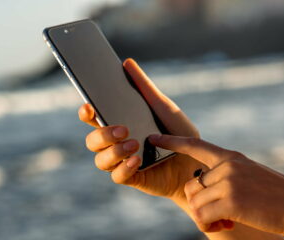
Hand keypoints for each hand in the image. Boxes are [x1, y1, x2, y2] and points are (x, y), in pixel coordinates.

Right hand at [78, 58, 201, 205]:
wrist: (197, 161)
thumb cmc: (179, 133)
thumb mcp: (163, 107)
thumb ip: (144, 87)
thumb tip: (127, 63)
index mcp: (119, 124)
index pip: (94, 119)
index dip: (86, 113)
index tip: (89, 106)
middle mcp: (116, 143)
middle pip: (92, 140)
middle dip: (102, 135)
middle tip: (124, 128)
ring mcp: (122, 161)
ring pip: (100, 160)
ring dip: (114, 152)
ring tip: (135, 144)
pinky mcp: (132, 177)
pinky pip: (117, 176)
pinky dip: (124, 168)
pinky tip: (137, 160)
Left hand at [149, 134, 283, 237]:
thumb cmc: (272, 195)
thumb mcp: (247, 175)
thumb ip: (223, 174)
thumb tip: (198, 183)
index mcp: (230, 157)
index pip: (194, 145)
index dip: (171, 141)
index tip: (153, 137)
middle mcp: (227, 166)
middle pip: (191, 186)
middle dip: (199, 203)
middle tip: (217, 214)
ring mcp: (229, 182)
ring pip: (194, 202)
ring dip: (204, 217)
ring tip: (223, 221)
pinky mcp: (231, 202)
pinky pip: (201, 215)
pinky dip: (208, 225)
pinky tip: (226, 226)